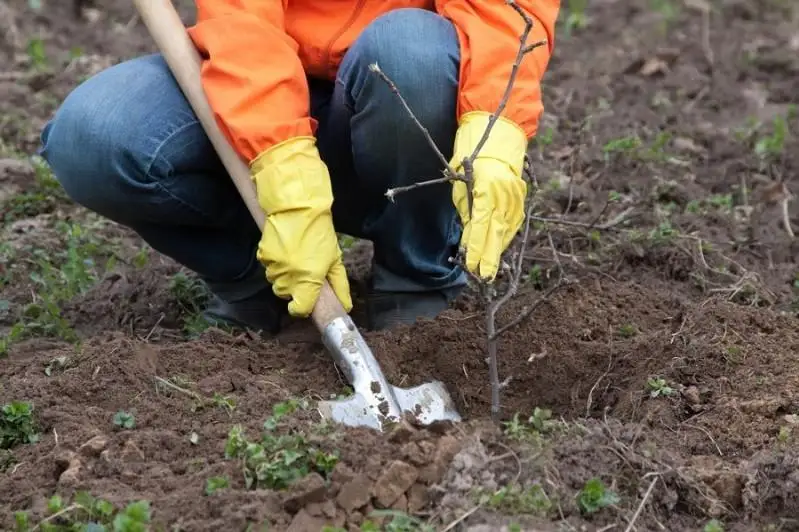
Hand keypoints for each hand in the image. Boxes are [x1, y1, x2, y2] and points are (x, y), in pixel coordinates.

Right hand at [251, 136, 351, 316]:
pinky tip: (284, 249)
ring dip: (284, 276)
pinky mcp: (263, 255)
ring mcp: (274, 266)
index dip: (302, 308)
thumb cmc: (319, 231)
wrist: (297, 206)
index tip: (305, 303)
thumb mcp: (334, 258)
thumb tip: (345, 306)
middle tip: (304, 271)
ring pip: (276, 282)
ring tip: (294, 257)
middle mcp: (289, 276)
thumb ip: (339, 284)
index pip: (299, 309)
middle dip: (294, 289)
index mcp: (309, 278)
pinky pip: (268, 267)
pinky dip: (275, 263)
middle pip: (286, 295)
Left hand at [452, 158, 525, 279]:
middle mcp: (504, 194)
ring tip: (489, 267)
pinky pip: (514, 222)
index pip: (480, 225)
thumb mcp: (461, 186)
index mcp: (486, 188)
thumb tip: (468, 237)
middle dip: (489, 256)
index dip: (476, 246)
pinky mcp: (521, 197)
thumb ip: (467, 212)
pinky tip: (499, 248)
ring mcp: (515, 196)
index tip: (471, 264)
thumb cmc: (471, 161)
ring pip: (507, 229)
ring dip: (497, 249)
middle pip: (497, 231)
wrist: (497, 139)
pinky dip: (506, 236)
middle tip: (484, 277)